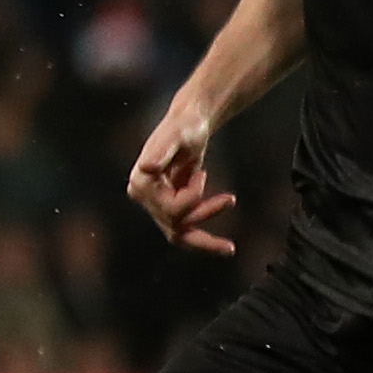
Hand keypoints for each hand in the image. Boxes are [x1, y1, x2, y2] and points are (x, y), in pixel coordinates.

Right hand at [125, 100, 238, 254]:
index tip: (202, 174)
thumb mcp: (176, 135)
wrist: (190, 124)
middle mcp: (145, 197)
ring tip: (229, 248)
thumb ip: (162, 150)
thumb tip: (147, 168)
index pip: (169, 209)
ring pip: (179, 236)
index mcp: (141, 184)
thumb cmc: (184, 126)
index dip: (192, 197)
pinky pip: (186, 230)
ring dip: (205, 242)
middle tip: (231, 217)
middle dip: (203, 222)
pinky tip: (223, 243)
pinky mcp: (171, 207)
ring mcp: (157, 204)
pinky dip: (204, 238)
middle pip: (174, 227)